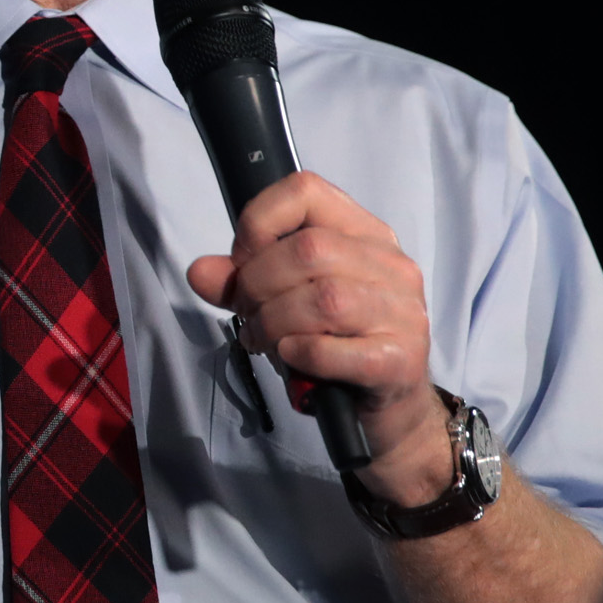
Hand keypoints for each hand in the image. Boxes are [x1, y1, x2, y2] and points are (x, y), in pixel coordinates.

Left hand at [184, 172, 452, 504]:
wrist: (388, 411)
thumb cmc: (335, 345)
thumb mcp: (284, 303)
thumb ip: (241, 282)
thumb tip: (199, 272)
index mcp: (365, 235)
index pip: (306, 191)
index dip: (258, 220)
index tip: (243, 260)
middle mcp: (392, 265)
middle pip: (309, 249)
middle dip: (258, 284)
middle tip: (247, 314)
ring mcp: (403, 312)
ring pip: (322, 299)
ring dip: (272, 323)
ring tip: (260, 340)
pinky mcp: (400, 360)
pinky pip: (331, 349)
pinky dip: (298, 353)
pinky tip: (291, 358)